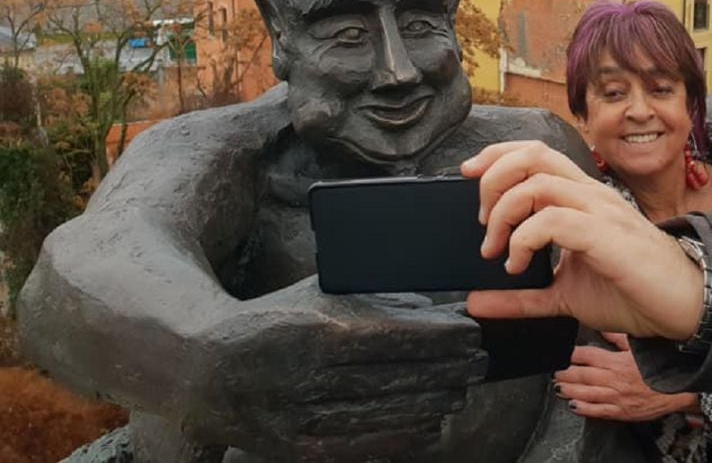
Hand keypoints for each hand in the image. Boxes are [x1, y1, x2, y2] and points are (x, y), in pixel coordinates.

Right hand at [183, 277, 483, 460]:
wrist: (203, 369)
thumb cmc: (274, 320)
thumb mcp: (316, 294)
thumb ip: (369, 297)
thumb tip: (431, 304)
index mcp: (314, 331)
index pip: (392, 339)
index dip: (438, 340)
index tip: (470, 334)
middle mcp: (307, 377)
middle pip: (394, 380)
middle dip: (446, 372)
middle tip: (479, 363)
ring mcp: (300, 419)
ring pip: (383, 416)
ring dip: (431, 405)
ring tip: (461, 390)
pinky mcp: (296, 449)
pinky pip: (361, 449)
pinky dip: (402, 438)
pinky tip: (431, 426)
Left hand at [461, 140, 703, 340]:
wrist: (686, 307)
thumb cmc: (632, 292)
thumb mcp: (563, 295)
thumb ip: (521, 296)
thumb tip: (477, 301)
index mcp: (583, 198)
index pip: (536, 153)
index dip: (497, 155)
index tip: (468, 174)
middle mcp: (591, 195)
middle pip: (533, 155)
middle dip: (493, 177)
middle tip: (482, 220)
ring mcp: (600, 211)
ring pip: (539, 182)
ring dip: (505, 212)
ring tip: (495, 249)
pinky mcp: (606, 235)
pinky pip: (554, 220)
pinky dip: (525, 239)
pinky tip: (518, 265)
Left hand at [554, 332, 698, 420]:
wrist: (678, 390)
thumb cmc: (660, 368)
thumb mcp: (639, 347)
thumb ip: (619, 338)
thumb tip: (604, 328)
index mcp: (617, 361)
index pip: (587, 355)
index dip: (571, 354)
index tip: (562, 353)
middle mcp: (613, 379)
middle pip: (582, 375)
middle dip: (565, 373)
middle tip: (554, 371)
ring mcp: (616, 397)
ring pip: (585, 393)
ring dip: (569, 389)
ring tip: (558, 386)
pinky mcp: (620, 411)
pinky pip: (598, 411)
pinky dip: (583, 408)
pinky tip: (573, 405)